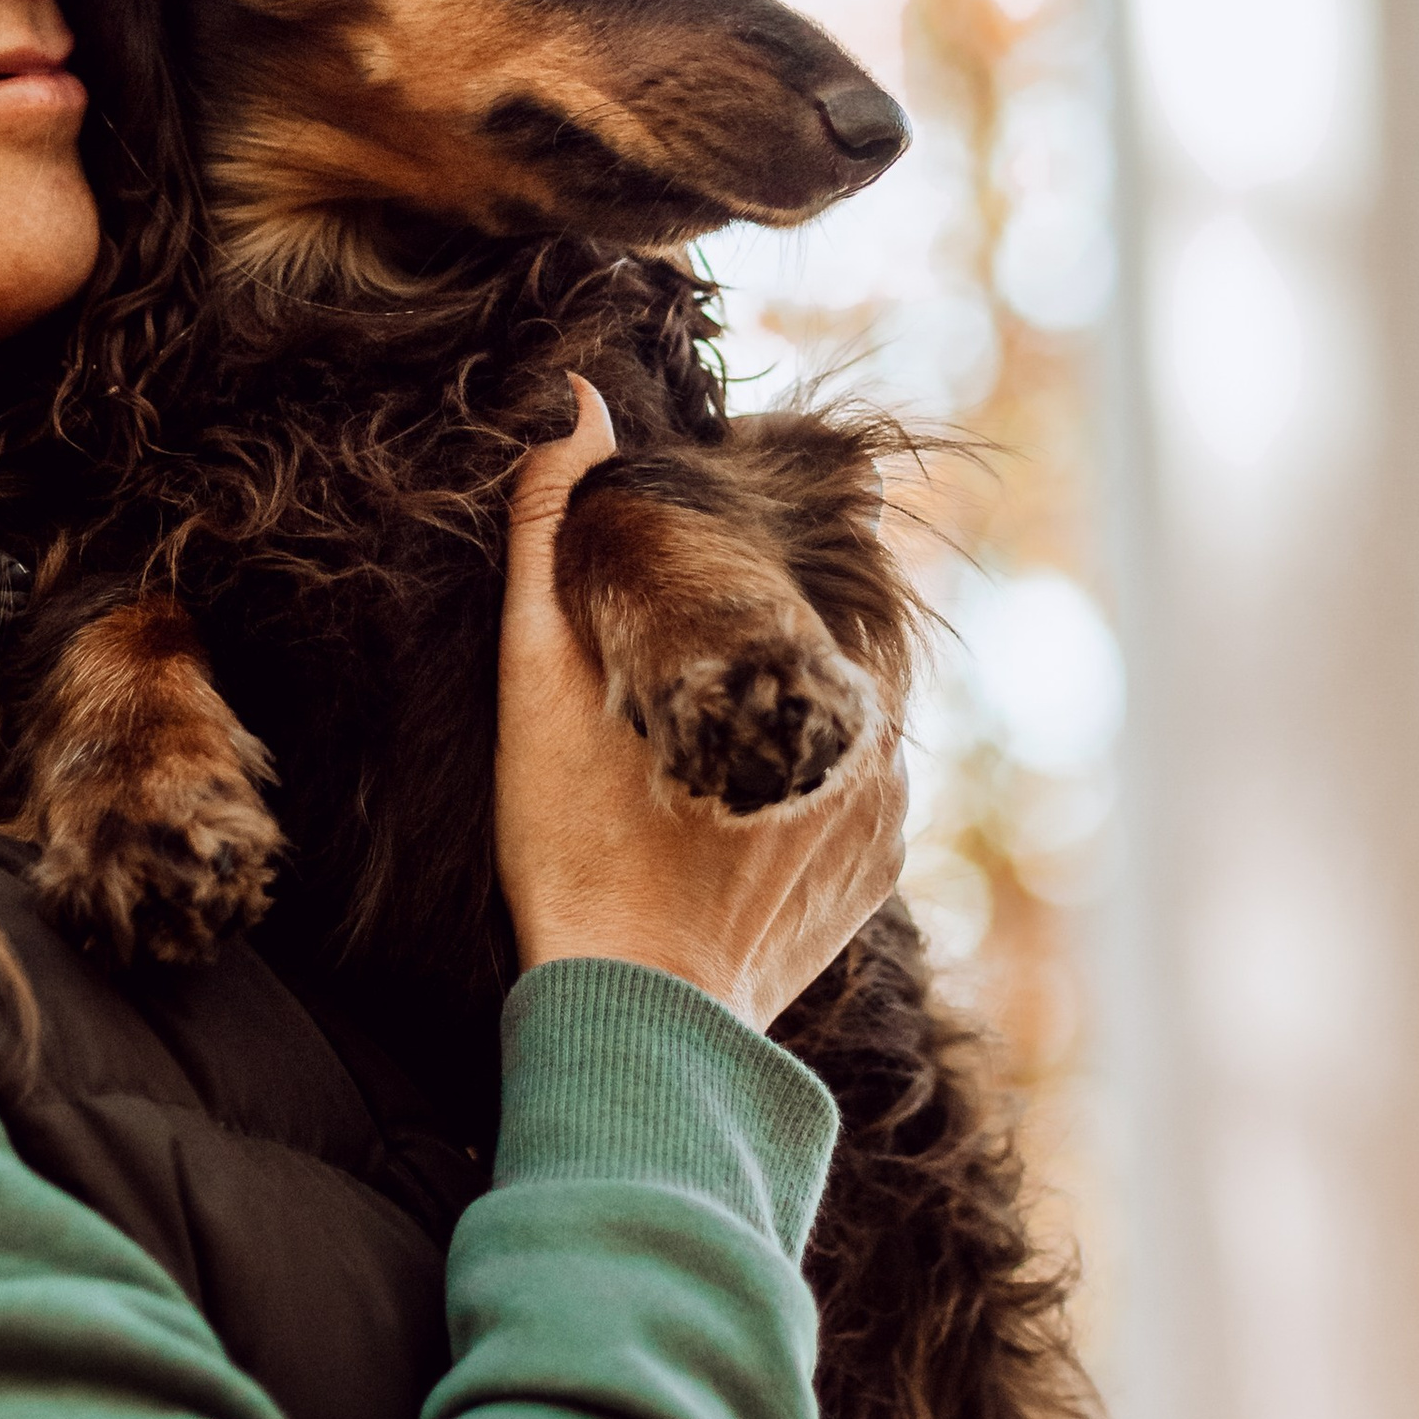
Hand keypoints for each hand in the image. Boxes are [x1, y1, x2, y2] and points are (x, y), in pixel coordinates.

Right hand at [494, 379, 908, 1026]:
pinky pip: (863, 774)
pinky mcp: (877, 864)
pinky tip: (738, 778)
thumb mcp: (535, 672)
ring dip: (809, 675)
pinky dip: (816, 756)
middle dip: (798, 594)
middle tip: (710, 612)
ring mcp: (882, 798)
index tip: (731, 520)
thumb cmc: (573, 839)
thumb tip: (578, 403)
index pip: (847, 533)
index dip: (799, 509)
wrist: (633, 1015)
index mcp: (802, 653)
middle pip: (859, 609)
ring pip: (862, 691)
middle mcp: (868, 718)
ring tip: (715, 695)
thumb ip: (552, 527)